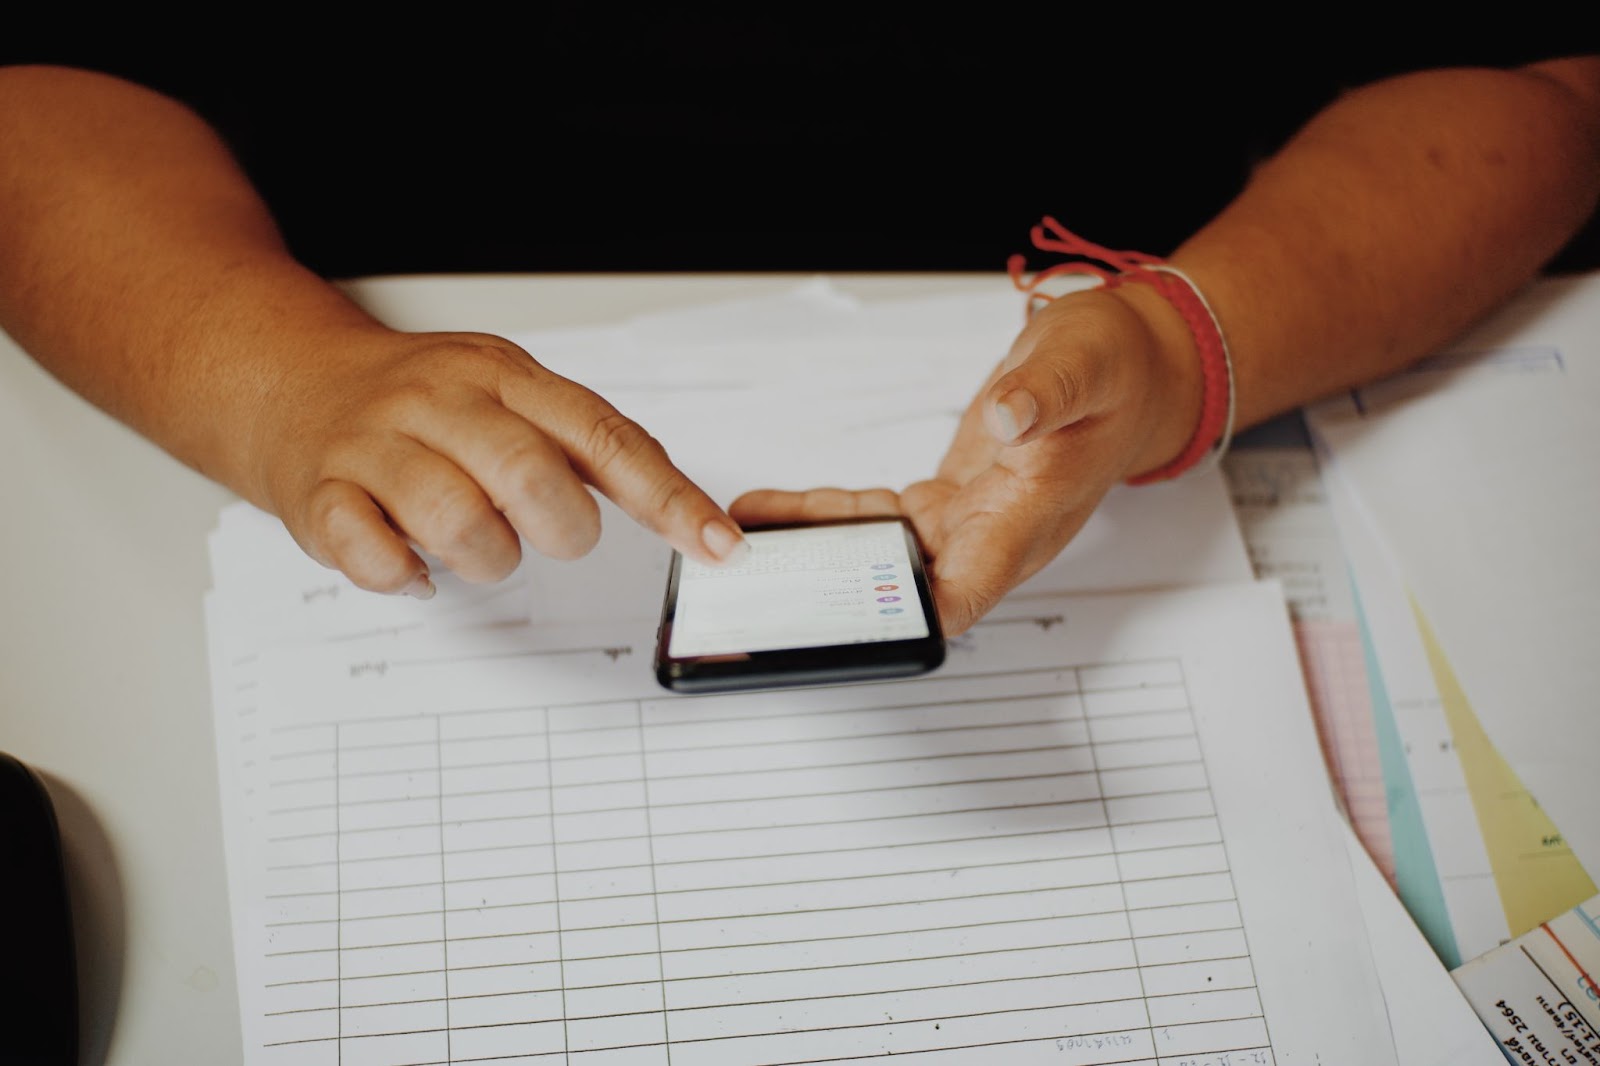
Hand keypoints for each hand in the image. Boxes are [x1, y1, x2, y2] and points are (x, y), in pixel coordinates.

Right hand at [248, 325, 746, 596]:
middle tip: (553, 536)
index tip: (720, 547)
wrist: (291, 382)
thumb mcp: (510, 395)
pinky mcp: (321, 494)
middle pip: (529, 474)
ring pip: (455, 519)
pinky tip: (413, 567)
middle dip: (562, 529)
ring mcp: (376, 445)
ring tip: (480, 548)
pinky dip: (403, 575)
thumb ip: (588, 446)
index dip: (670, 497)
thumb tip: (688, 516)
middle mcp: (442, 400)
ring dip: (485, 558)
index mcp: (503, 374)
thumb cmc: (422, 403)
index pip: (604, 435)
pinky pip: (370, 553)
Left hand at [731, 283, 1199, 634]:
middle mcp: (994, 534)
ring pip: (880, 557)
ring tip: (748, 541)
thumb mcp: (1082, 363)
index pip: (964, 596)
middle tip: (765, 580)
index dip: (908, 620)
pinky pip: (879, 523)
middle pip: (904, 591)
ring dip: (817, 553)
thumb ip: (1043, 395)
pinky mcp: (948, 503)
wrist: (1127, 367)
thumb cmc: (1118, 370)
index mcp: (1028, 517)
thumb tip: (1005, 419)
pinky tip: (781, 511)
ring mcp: (969, 522)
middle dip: (834, 593)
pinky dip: (831, 517)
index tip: (845, 620)